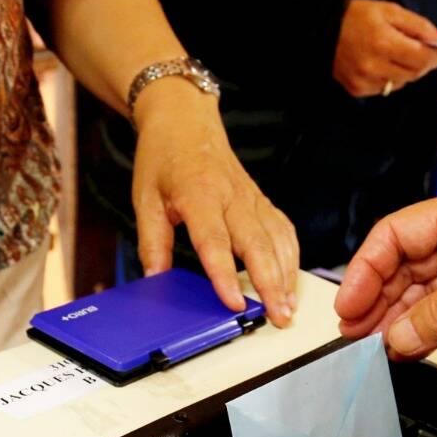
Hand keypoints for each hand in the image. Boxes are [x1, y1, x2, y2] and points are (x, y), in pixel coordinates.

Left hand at [131, 79, 299, 323]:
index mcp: (198, 193)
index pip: (214, 240)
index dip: (224, 274)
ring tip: (288, 307)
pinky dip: (291, 256)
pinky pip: (283, 229)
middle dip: (271, 284)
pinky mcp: (261, 199)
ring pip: (278, 239)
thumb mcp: (144, 199)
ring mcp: (251, 197)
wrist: (184, 120)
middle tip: (278, 317)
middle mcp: (231, 195)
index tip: (234, 303)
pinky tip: (291, 280)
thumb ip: (151, 242)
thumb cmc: (163, 158)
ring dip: (287, 275)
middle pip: (258, 244)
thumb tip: (155, 280)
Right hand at [332, 0, 436, 97]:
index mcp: (384, 43)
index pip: (423, 59)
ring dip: (405, 70)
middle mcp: (375, 66)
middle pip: (415, 73)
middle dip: (422, 62)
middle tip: (418, 49)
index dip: (436, 55)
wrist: (322, 29)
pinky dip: (389, 78)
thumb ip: (419, 26)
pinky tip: (379, 64)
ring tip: (393, 54)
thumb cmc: (358, 16)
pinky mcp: (358, 90)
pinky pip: (386, 88)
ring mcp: (365, 81)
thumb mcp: (390, 11)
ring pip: (402, 83)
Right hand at [334, 181, 436, 357]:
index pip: (398, 235)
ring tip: (378, 350)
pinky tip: (415, 349)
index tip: (349, 308)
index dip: (366, 270)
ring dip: (404, 321)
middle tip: (355, 337)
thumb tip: (399, 334)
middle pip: (409, 267)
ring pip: (431, 295)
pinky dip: (434, 334)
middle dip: (379, 300)